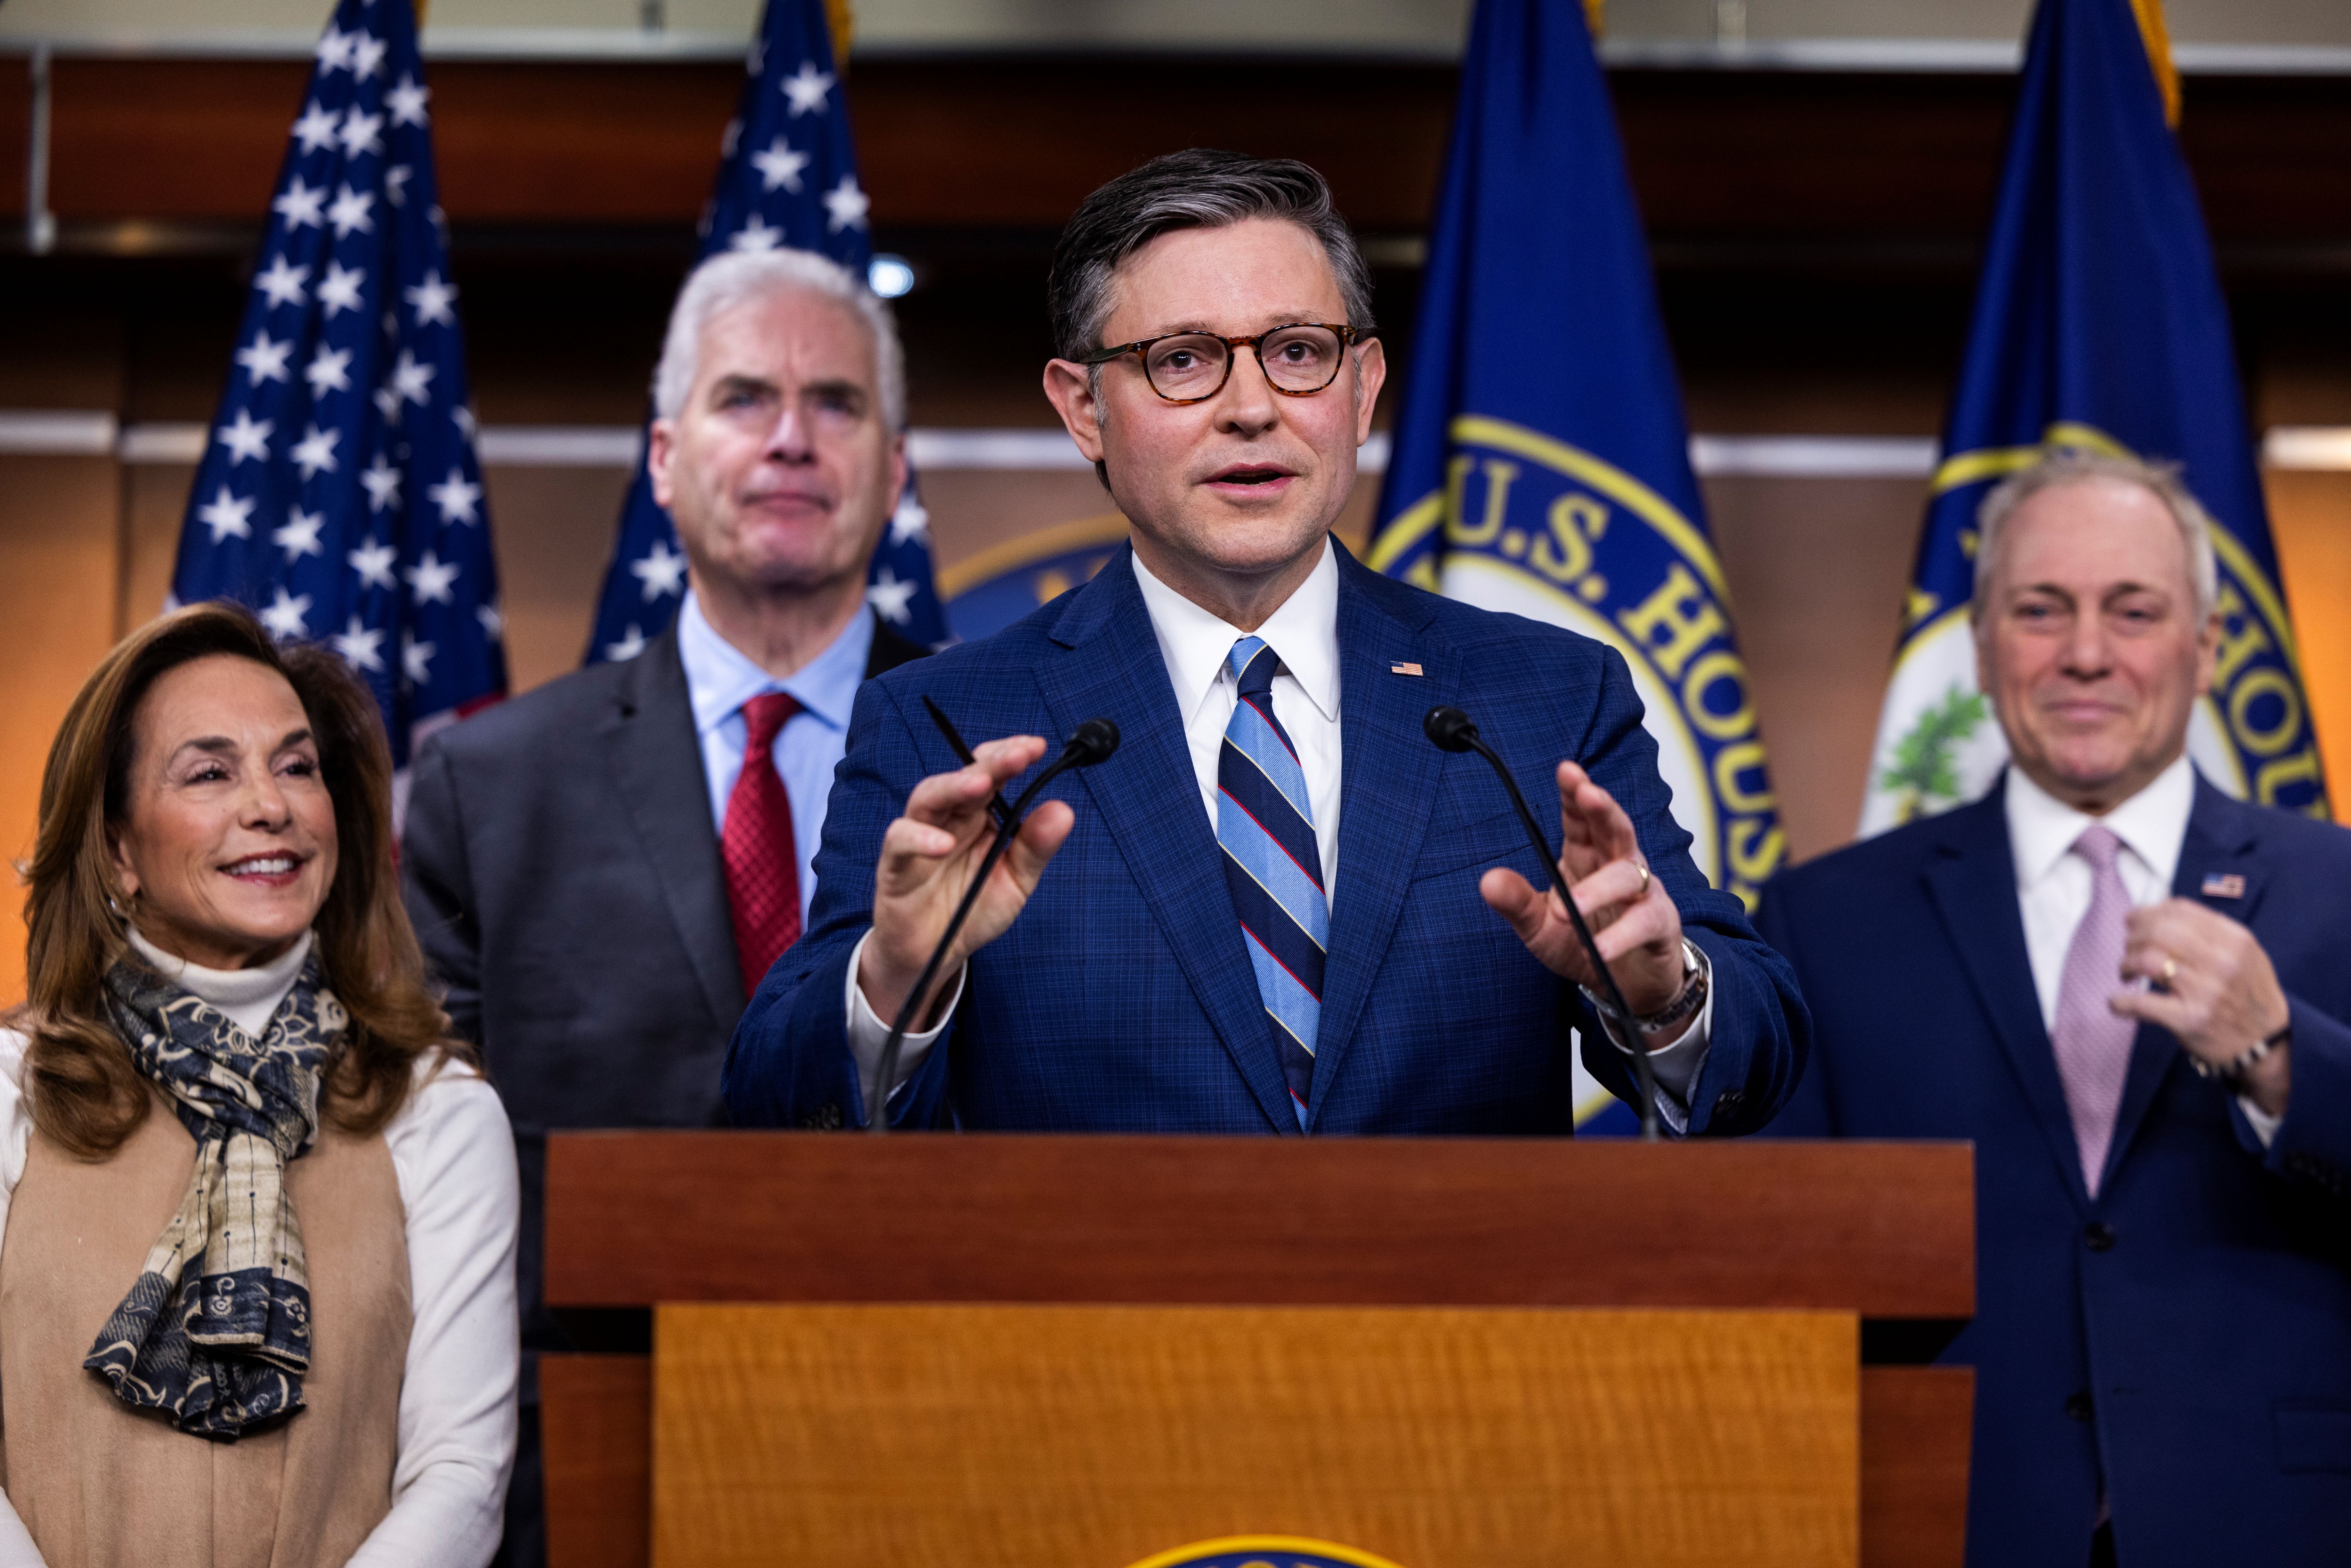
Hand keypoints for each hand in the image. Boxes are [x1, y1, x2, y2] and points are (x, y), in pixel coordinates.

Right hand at [857, 736, 1074, 1027]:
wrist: (933, 956)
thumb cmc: (972, 910)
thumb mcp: (1015, 882)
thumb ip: (1035, 848)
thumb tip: (1064, 809)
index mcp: (979, 816)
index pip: (992, 772)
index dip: (1011, 756)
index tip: (1038, 747)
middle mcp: (948, 819)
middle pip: (963, 778)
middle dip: (991, 762)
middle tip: (1019, 755)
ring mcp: (918, 838)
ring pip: (928, 797)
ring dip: (954, 787)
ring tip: (981, 784)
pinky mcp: (894, 865)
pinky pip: (900, 841)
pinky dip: (919, 838)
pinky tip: (943, 844)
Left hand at [1478, 760, 1690, 1042]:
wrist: (1625, 986)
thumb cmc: (1583, 944)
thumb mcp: (1540, 927)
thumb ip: (1517, 903)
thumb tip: (1486, 881)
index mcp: (1586, 855)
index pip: (1581, 817)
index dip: (1575, 792)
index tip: (1566, 769)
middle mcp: (1618, 864)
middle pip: (1615, 827)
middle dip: (1602, 808)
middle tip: (1587, 793)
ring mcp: (1643, 892)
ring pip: (1628, 876)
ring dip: (1598, 889)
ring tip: (1570, 909)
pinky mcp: (1660, 925)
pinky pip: (1644, 923)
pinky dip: (1620, 936)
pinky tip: (1599, 948)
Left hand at [2112, 898, 2290, 1118]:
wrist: (2269, 1042)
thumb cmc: (2248, 993)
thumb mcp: (2244, 953)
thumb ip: (2209, 931)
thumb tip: (2158, 912)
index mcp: (2234, 940)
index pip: (2178, 910)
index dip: (2147, 913)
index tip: (2134, 922)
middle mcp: (2222, 962)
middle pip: (2158, 931)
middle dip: (2133, 937)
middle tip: (2129, 949)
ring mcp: (2205, 992)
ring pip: (2146, 960)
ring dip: (2126, 963)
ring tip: (2127, 972)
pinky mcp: (2189, 1020)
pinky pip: (2141, 1003)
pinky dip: (2120, 1002)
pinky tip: (2116, 1002)